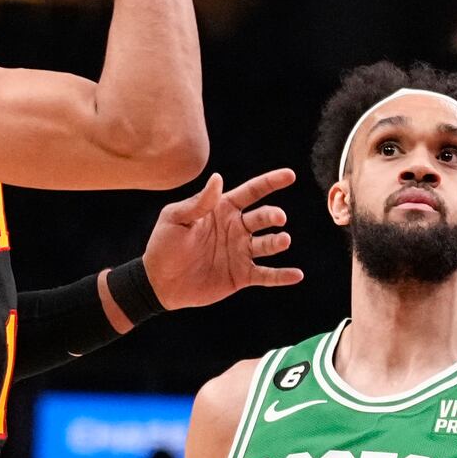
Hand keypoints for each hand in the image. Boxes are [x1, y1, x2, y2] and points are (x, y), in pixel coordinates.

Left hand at [140, 169, 303, 311]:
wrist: (159, 282)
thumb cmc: (164, 245)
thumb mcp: (175, 218)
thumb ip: (199, 202)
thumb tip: (218, 178)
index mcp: (223, 209)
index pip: (251, 192)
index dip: (270, 182)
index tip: (290, 175)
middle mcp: (236, 229)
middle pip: (262, 218)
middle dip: (273, 216)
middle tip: (278, 218)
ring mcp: (241, 252)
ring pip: (267, 245)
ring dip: (278, 242)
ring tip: (283, 240)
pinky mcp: (241, 276)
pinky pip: (266, 275)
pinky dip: (281, 276)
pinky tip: (297, 275)